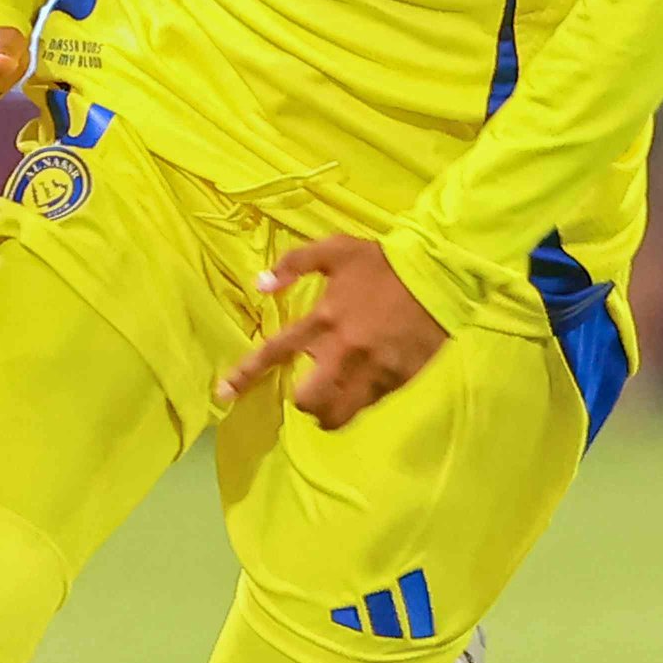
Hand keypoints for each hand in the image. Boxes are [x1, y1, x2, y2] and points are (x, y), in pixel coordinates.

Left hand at [215, 235, 449, 428]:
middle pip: (309, 399)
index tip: (224, 394)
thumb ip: (293, 264)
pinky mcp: (398, 380)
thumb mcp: (334, 249)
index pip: (275, 353)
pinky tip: (362, 388)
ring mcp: (373, 370)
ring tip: (331, 400)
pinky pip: (369, 404)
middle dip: (302, 403)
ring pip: (340, 412)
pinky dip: (359, 402)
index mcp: (323, 320)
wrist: (438, 274)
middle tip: (307, 394)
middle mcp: (344, 352)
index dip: (246, 375)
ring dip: (328, 412)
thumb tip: (260, 284)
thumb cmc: (383, 263)